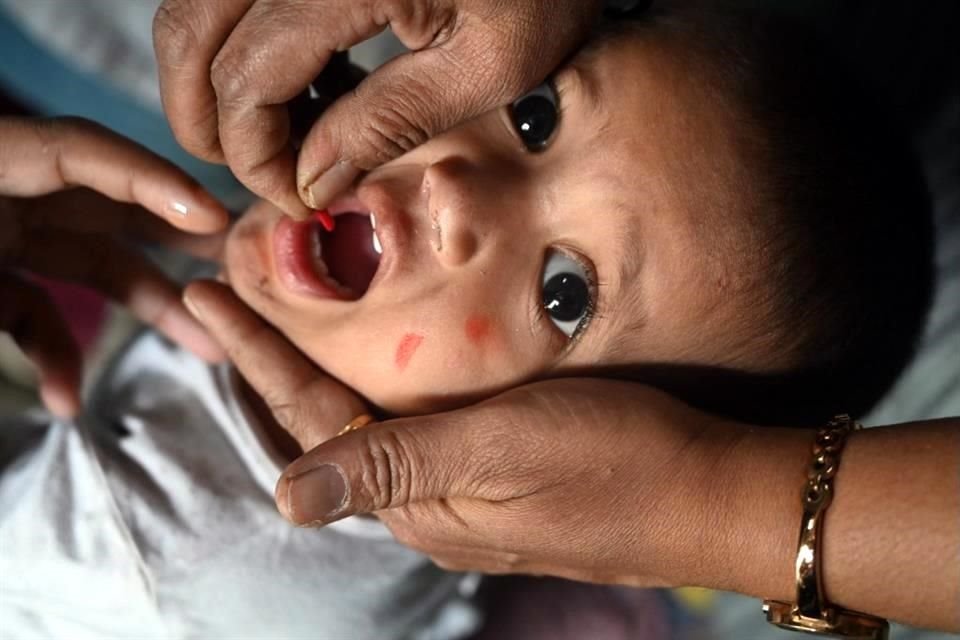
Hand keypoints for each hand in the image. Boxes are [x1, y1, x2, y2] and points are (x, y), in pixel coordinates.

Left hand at [1, 116, 228, 416]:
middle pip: (115, 207)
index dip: (152, 178)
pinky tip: (68, 402)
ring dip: (154, 309)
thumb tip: (110, 294)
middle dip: (187, 235)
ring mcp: (5, 240)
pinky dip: (62, 358)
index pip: (81, 151)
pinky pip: (40, 316)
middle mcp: (9, 196)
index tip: (216, 220)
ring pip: (96, 268)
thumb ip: (14, 297)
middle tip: (254, 262)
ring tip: (211, 350)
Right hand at [153, 0, 604, 216]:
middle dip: (208, 121)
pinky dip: (248, 40)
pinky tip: (312, 78)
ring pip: (199, 7)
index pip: (245, 82)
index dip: (257, 158)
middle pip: (191, 34)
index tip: (299, 200)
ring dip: (221, 78)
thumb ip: (388, 123)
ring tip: (291, 132)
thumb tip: (313, 182)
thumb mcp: (487, 66)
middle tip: (261, 175)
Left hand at [177, 284, 742, 586]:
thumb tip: (285, 499)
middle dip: (269, 366)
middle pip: (325, 429)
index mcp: (420, 499)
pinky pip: (409, 436)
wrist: (712, 497)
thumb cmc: (615, 463)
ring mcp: (465, 498)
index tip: (206, 295)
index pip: (312, 418)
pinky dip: (370, 399)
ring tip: (272, 334)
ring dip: (314, 382)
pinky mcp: (500, 482)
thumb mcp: (503, 452)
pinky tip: (368, 379)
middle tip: (224, 305)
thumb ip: (396, 467)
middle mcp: (430, 506)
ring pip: (364, 433)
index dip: (256, 354)